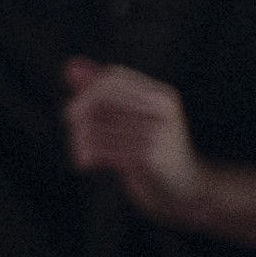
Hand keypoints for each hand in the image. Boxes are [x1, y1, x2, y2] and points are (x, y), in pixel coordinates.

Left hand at [60, 58, 203, 219]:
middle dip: (79, 110)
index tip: (76, 113)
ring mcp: (155, 133)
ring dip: (79, 141)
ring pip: (96, 125)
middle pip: (102, 95)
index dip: (87, 91)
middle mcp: (161, 110)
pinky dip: (86, 155)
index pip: (113, 77)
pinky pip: (101, 149)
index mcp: (161, 97)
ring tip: (81, 153)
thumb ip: (101, 92)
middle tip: (72, 128)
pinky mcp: (146, 158)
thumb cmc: (151, 154)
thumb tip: (70, 65)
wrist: (184, 191)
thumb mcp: (130, 120)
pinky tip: (86, 164)